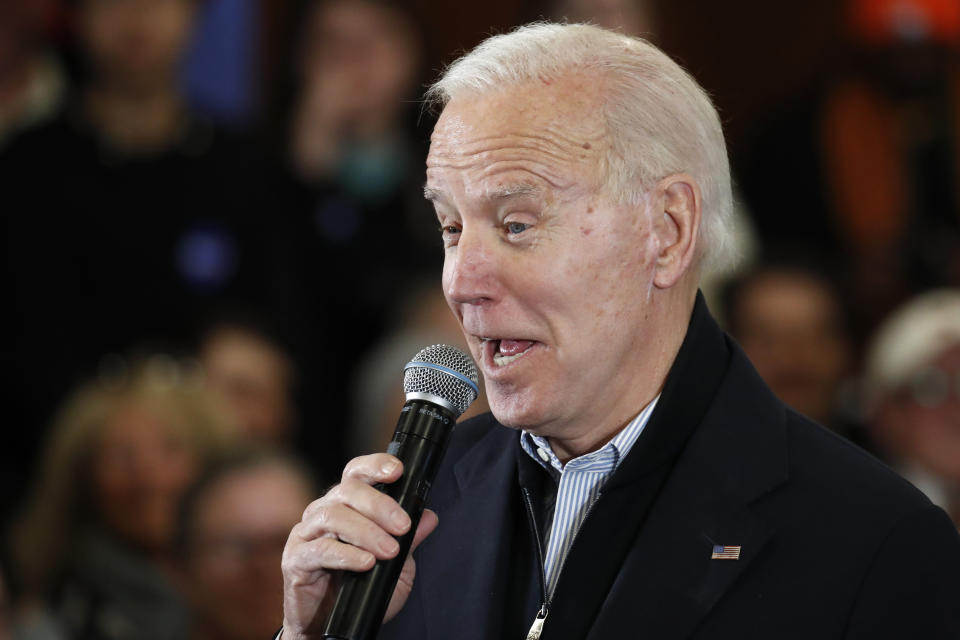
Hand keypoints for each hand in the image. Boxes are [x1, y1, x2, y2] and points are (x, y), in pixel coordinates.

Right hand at [280, 453, 438, 638]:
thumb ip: (409, 541)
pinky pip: (319, 549)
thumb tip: (429, 517)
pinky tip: (366, 562)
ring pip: (333, 516)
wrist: (329, 627)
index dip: (374, 465)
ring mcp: (306, 534)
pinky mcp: (295, 559)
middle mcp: (323, 513)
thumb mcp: (395, 567)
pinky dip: (346, 554)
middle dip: (379, 505)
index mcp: (345, 506)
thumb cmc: (360, 592)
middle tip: (402, 526)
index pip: (356, 474)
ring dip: (366, 531)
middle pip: (347, 491)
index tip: (397, 471)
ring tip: (388, 550)